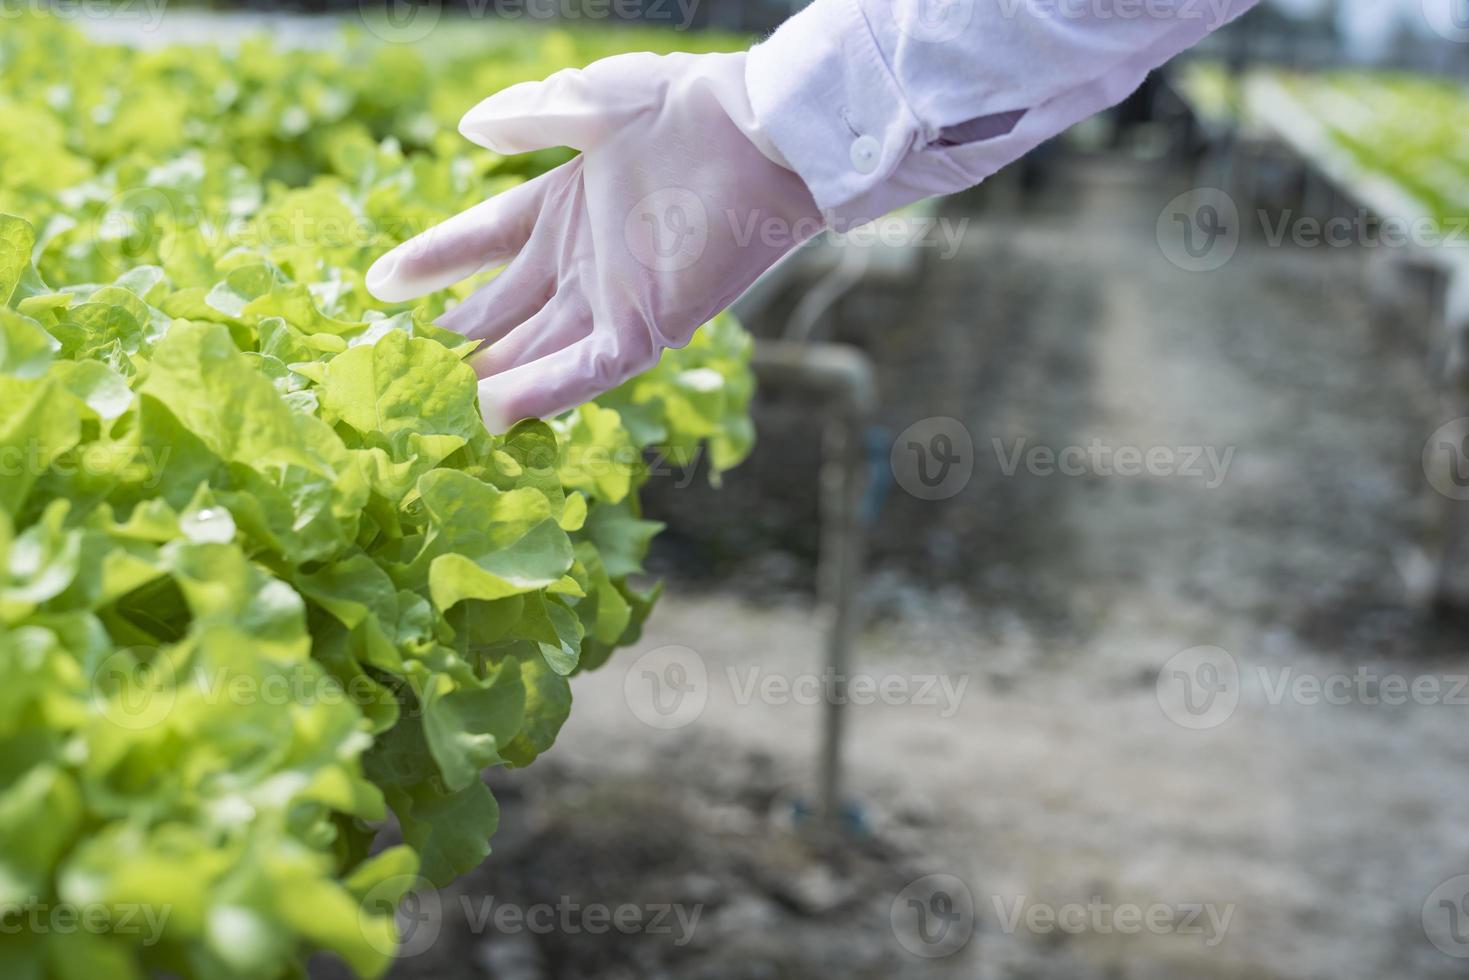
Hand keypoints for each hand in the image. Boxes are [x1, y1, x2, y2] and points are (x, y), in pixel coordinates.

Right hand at [366, 51, 822, 430]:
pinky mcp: (644, 327)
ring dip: (485, 376)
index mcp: (560, 206)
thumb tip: (469, 130)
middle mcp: (579, 260)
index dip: (430, 260)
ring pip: (532, 349)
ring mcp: (609, 298)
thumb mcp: (591, 104)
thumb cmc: (687, 109)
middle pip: (500, 308)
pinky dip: (539, 391)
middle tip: (392, 366)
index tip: (377, 282)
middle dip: (450, 336)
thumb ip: (531, 118)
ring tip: (427, 405)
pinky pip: (582, 370)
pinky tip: (491, 413)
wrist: (764, 136)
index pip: (479, 241)